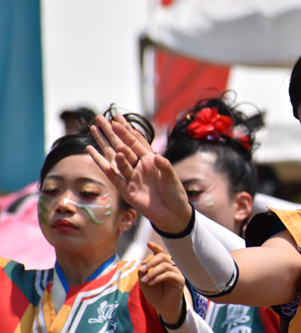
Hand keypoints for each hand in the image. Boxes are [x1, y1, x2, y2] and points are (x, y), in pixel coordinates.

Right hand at [87, 114, 190, 232]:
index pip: (136, 142)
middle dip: (111, 132)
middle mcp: (139, 166)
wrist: (172, 214)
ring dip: (105, 145)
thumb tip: (157, 156)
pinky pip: (113, 176)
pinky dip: (104, 166)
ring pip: (115, 159)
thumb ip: (165, 167)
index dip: (127, 130)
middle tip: (99, 119)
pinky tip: (93, 154)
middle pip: (122, 146)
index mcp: (151, 160)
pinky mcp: (126, 190)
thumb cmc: (174, 193)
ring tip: (95, 131)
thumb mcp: (171, 178)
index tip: (116, 118)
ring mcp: (131, 177)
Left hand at [138, 242, 185, 324]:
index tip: (148, 243)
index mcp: (163, 265)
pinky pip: (169, 274)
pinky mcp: (179, 280)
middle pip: (162, 256)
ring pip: (165, 265)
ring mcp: (176, 272)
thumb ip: (143, 273)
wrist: (163, 307)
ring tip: (145, 281)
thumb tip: (143, 264)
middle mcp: (171, 267)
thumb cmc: (155, 294)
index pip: (160, 253)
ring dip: (153, 272)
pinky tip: (151, 283)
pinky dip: (158, 277)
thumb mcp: (144, 283)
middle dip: (151, 262)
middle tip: (142, 270)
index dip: (155, 247)